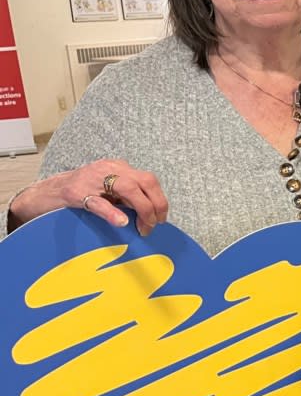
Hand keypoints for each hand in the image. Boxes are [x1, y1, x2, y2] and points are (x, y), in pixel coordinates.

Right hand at [9, 159, 167, 235]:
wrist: (44, 193)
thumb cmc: (80, 194)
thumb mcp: (108, 192)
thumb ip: (128, 198)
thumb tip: (152, 214)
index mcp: (117, 167)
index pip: (149, 180)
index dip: (159, 200)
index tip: (161, 219)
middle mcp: (107, 169)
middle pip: (144, 181)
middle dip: (156, 204)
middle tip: (154, 225)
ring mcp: (91, 179)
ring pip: (127, 187)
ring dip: (142, 209)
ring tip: (143, 227)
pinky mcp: (75, 192)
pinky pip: (97, 202)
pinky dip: (112, 212)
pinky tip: (121, 222)